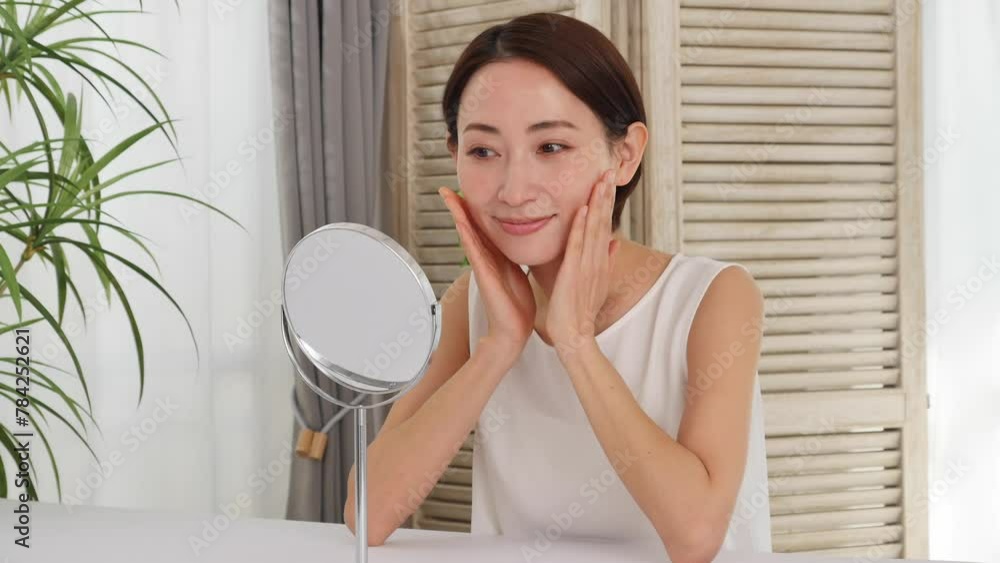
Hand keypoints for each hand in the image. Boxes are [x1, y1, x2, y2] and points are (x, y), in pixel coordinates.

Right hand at [439, 186, 535, 356]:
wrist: (513, 331)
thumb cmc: (515, 304)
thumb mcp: (516, 271)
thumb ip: (512, 256)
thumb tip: (517, 241)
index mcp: (493, 256)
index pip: (479, 227)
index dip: (470, 209)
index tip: (463, 191)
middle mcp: (485, 259)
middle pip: (469, 227)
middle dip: (458, 207)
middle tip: (446, 188)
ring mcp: (482, 267)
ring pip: (468, 235)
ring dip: (458, 216)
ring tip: (449, 197)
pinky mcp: (484, 277)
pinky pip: (474, 253)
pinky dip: (466, 237)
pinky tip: (461, 223)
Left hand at [545, 169, 620, 352]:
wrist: (574, 335)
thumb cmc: (580, 310)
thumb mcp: (596, 281)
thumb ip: (605, 259)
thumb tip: (616, 241)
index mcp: (600, 259)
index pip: (605, 223)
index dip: (608, 200)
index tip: (609, 178)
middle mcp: (597, 259)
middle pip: (604, 220)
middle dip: (607, 194)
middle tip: (610, 168)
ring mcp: (587, 265)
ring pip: (595, 228)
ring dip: (598, 203)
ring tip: (601, 180)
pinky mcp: (575, 273)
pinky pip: (578, 246)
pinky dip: (581, 227)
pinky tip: (584, 209)